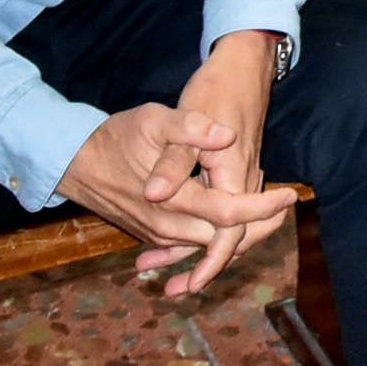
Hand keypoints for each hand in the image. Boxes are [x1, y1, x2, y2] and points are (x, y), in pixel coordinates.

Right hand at [57, 93, 291, 297]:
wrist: (75, 162)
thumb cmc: (117, 136)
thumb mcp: (155, 120)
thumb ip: (191, 128)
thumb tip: (224, 135)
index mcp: (176, 200)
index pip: (230, 215)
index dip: (264, 208)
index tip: (291, 195)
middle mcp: (169, 225)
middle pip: (227, 240)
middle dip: (261, 226)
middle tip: (286, 205)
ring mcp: (160, 233)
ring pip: (210, 245)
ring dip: (241, 233)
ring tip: (270, 212)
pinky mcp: (154, 233)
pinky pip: (192, 244)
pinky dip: (217, 238)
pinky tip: (234, 223)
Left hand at [151, 31, 291, 295]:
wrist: (243, 65)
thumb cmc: (214, 90)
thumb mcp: (184, 121)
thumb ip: (173, 161)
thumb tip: (154, 194)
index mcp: (233, 174)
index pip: (230, 230)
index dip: (210, 262)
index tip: (189, 286)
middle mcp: (243, 181)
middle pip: (234, 238)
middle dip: (204, 267)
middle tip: (171, 290)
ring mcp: (241, 177)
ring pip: (228, 228)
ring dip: (197, 251)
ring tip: (158, 269)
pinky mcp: (233, 172)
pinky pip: (223, 211)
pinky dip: (199, 229)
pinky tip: (169, 232)